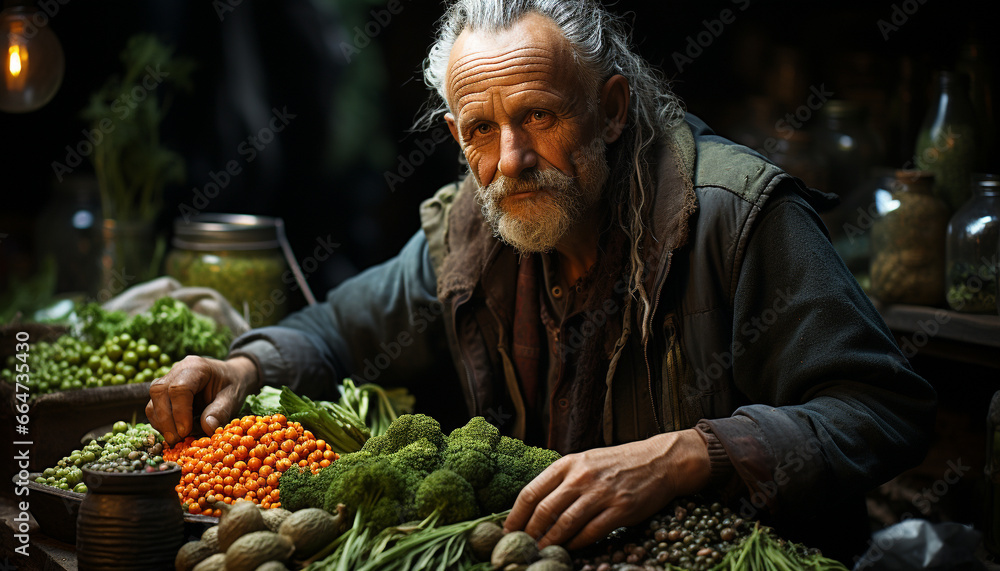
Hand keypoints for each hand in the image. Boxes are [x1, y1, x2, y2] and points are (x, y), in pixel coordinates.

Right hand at [145, 355, 259, 444]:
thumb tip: (207, 429)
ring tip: (175, 438)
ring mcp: (168, 379)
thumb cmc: (232, 385)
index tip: (185, 431)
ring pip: (153, 400)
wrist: (230, 376)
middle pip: (160, 392)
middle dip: (166, 419)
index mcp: (196, 367)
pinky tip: (173, 432)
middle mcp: (178, 370)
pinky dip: (160, 422)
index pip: (179, 388)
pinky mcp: (163, 391)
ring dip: (160, 422)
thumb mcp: (232, 398)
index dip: (180, 412)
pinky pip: (153, 407)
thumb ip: (220, 412)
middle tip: (176, 439)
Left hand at [504, 429, 710, 549]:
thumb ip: (562, 480)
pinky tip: (570, 549)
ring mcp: (601, 493)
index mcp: (568, 463)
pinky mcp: (620, 509)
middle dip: (530, 533)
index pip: (531, 492)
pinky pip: (591, 532)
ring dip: (551, 543)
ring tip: (542, 552)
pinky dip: (577, 544)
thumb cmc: (618, 463)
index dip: (516, 515)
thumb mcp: (585, 461)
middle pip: (544, 511)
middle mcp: (581, 477)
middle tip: (523, 546)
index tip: (508, 530)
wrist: (659, 461)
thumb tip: (535, 507)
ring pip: (565, 524)